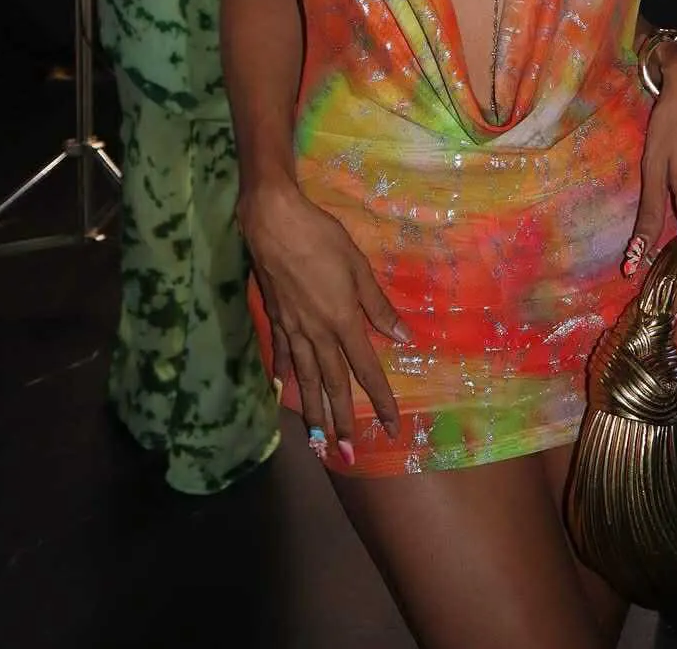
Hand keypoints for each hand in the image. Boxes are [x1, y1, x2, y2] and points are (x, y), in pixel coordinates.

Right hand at [239, 179, 407, 462]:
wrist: (273, 222)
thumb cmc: (321, 237)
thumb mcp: (357, 266)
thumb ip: (378, 305)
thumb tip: (403, 337)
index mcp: (342, 321)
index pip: (366, 369)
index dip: (381, 400)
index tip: (392, 426)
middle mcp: (316, 333)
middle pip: (333, 384)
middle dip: (343, 421)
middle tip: (348, 455)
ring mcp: (292, 329)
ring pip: (305, 379)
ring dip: (314, 412)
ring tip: (318, 440)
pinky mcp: (274, 318)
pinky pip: (280, 354)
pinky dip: (283, 375)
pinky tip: (283, 391)